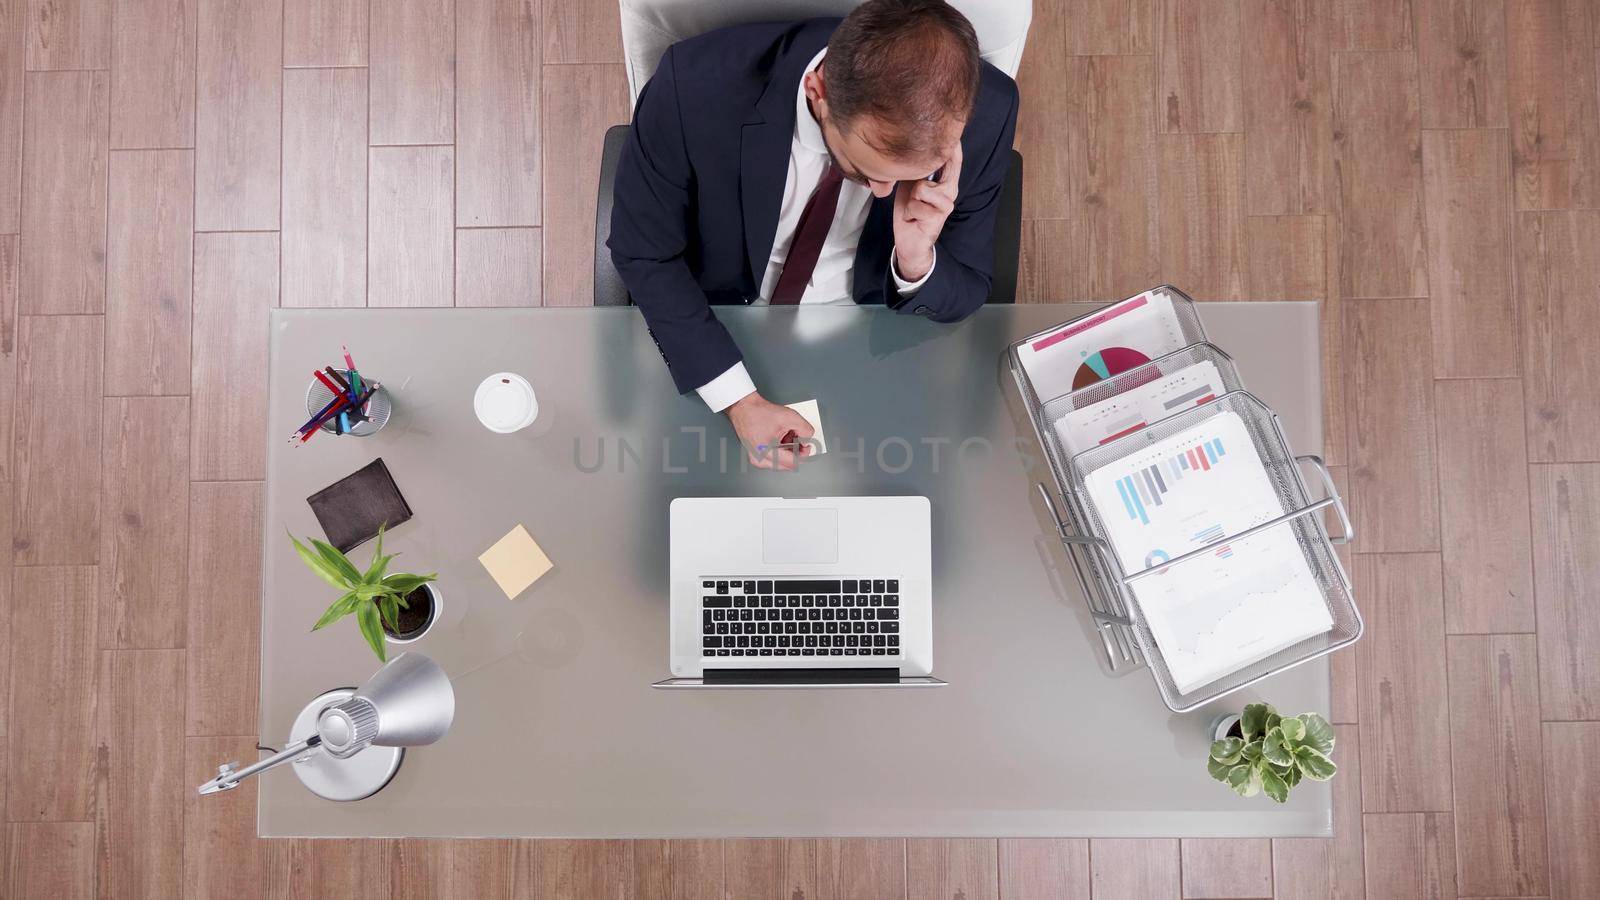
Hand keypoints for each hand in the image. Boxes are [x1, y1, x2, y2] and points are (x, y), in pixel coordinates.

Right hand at [725, 392, 814, 470]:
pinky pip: (774, 459)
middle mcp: (760, 460)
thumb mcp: (790, 416)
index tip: (807, 445)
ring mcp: (757, 460)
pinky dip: (781, 450)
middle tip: (798, 438)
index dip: (804, 453)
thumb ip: (805, 429)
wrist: (744, 407)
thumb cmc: (760, 412)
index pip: (793, 462)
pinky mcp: (756, 457)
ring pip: (782, 462)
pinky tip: (781, 438)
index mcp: (766, 452)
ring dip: (789, 450)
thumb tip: (808, 440)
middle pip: (788, 464)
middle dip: (796, 451)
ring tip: (787, 435)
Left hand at [892, 140, 961, 281]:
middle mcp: (950, 191)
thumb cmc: (911, 211)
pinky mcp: (938, 217)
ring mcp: (946, 204)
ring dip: (911, 199)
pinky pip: (916, 205)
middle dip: (922, 176)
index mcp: (945, 182)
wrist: (909, 240)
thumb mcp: (912, 185)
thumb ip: (918, 170)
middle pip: (942, 168)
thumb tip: (912, 151)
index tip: (950, 126)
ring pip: (922, 188)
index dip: (952, 145)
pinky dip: (909, 212)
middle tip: (916, 192)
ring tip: (913, 207)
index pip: (953, 160)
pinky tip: (913, 219)